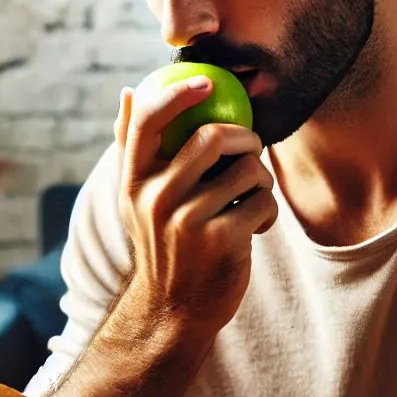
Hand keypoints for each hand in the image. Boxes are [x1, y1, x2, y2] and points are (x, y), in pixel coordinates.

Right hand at [113, 75, 278, 337]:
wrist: (173, 312)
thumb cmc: (162, 244)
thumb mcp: (137, 199)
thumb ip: (132, 146)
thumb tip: (128, 91)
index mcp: (133, 182)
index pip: (147, 121)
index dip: (178, 94)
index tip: (207, 84)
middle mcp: (155, 199)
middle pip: (212, 137)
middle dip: (245, 138)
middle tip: (251, 149)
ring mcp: (187, 221)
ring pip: (247, 170)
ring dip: (261, 181)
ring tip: (252, 197)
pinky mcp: (220, 242)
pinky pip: (262, 203)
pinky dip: (268, 211)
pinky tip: (256, 226)